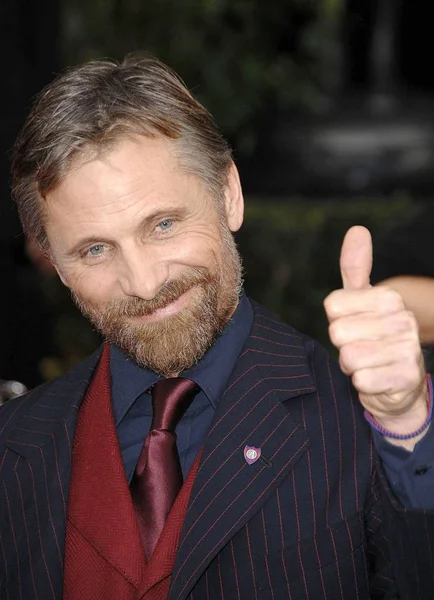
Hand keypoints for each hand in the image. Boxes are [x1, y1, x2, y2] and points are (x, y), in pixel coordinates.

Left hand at [324, 226, 428, 448]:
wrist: (399, 386)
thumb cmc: (374, 338)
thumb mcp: (361, 302)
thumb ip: (355, 268)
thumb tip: (357, 229)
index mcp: (389, 297)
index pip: (332, 306)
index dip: (336, 321)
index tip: (354, 326)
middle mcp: (403, 318)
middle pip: (338, 332)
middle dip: (343, 346)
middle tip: (360, 348)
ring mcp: (408, 347)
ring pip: (348, 357)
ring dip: (352, 367)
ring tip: (368, 364)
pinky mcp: (406, 376)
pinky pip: (361, 380)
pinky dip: (362, 385)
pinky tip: (376, 380)